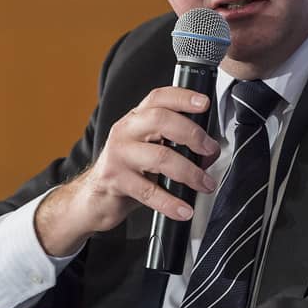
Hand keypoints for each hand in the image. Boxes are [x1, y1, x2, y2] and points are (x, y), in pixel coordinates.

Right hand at [35, 86, 219, 254]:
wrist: (96, 197)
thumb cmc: (129, 170)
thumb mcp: (152, 150)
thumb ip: (180, 145)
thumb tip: (211, 152)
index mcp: (137, 118)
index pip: (159, 97)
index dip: (182, 97)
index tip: (204, 104)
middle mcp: (126, 130)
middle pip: (161, 120)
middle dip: (192, 134)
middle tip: (210, 150)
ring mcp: (119, 154)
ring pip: (159, 156)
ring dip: (189, 172)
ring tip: (205, 184)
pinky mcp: (115, 179)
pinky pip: (148, 191)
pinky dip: (171, 203)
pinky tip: (184, 210)